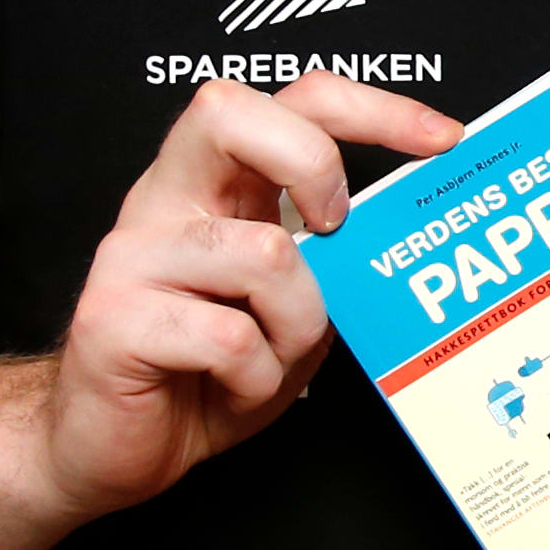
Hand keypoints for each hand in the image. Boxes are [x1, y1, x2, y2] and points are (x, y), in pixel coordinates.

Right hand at [20, 74, 461, 525]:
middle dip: (312, 165)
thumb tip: (409, 230)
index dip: (371, 106)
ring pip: (264, 253)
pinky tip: (235, 388)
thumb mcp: (293, 308)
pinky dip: (255, 376)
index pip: (291, 101)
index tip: (441, 136)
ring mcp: (131, 257)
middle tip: (333, 231)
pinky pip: (227, 336)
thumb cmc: (206, 375)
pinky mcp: (110, 320)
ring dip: (297, 322)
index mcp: (213, 185)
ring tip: (274, 357)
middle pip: (231, 113)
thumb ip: (333, 260)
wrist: (109, 449)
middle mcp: (165, 202)